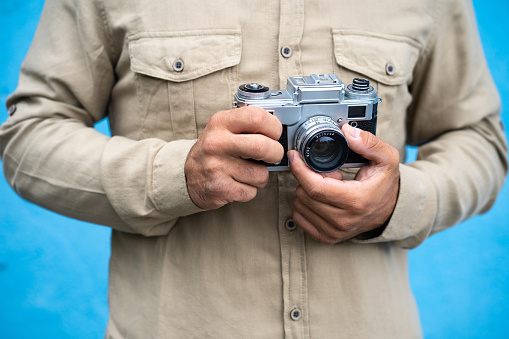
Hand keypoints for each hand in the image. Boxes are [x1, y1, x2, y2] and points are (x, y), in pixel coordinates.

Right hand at [185, 106, 283, 209]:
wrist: (187, 175)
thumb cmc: (214, 150)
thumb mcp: (224, 128)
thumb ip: (247, 124)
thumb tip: (280, 128)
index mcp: (221, 122)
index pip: (257, 117)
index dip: (274, 127)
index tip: (274, 134)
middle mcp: (217, 143)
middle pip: (263, 147)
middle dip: (275, 153)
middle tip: (272, 155)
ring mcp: (217, 167)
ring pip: (261, 174)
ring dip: (261, 176)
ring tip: (248, 172)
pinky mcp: (220, 188)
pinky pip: (251, 191)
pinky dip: (250, 190)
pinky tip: (238, 183)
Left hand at [289, 124, 399, 244]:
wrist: (389, 211)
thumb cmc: (384, 185)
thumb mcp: (386, 159)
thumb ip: (369, 143)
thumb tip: (347, 132)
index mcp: (356, 201)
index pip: (315, 187)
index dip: (299, 169)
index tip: (295, 156)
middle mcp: (344, 220)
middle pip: (304, 195)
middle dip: (308, 178)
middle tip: (327, 173)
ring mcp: (334, 232)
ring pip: (299, 205)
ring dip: (307, 191)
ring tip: (328, 186)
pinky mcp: (327, 237)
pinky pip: (299, 217)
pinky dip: (305, 204)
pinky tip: (322, 199)